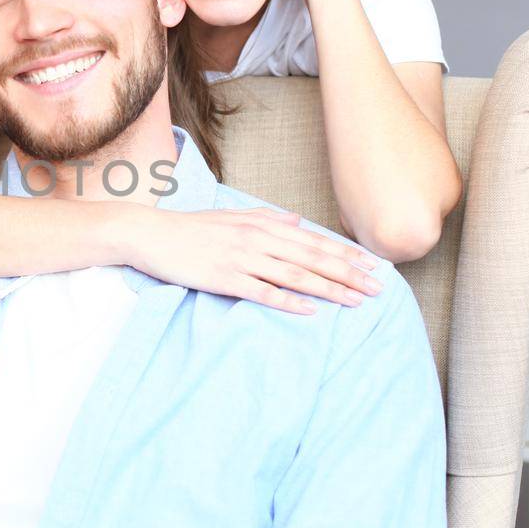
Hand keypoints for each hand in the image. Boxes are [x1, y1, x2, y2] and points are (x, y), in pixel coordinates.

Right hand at [132, 206, 382, 313]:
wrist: (151, 234)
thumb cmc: (192, 227)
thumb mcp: (233, 216)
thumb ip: (268, 218)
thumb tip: (299, 222)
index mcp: (262, 225)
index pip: (314, 241)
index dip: (346, 254)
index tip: (372, 266)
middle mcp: (257, 239)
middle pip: (312, 259)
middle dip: (349, 275)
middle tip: (377, 289)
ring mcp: (241, 259)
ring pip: (295, 276)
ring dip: (330, 290)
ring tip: (356, 302)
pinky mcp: (224, 279)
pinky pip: (263, 292)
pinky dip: (290, 302)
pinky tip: (312, 311)